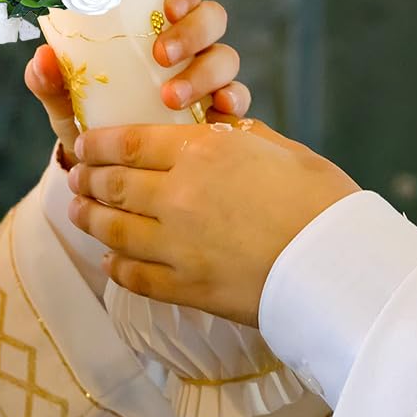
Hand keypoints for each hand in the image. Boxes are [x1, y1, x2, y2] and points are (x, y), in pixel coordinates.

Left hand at [23, 0, 251, 166]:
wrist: (107, 176)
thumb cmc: (91, 124)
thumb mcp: (69, 105)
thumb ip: (53, 83)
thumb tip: (41, 58)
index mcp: (153, 25)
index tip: (166, 5)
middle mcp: (188, 44)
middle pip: (211, 16)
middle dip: (192, 30)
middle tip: (160, 54)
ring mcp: (209, 76)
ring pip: (226, 56)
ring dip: (203, 72)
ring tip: (169, 98)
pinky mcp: (222, 110)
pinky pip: (239, 98)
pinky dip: (233, 100)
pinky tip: (218, 110)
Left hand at [67, 118, 359, 324]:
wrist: (341, 266)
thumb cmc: (323, 201)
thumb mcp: (280, 149)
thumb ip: (236, 138)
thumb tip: (216, 129)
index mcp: (203, 151)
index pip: (129, 142)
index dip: (97, 144)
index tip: (83, 144)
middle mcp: (180, 195)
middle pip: (114, 185)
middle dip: (87, 180)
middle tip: (75, 178)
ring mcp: (178, 245)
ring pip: (115, 230)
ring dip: (90, 220)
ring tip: (79, 214)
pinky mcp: (187, 287)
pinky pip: (135, 277)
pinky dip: (117, 268)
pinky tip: (111, 262)